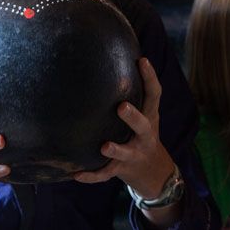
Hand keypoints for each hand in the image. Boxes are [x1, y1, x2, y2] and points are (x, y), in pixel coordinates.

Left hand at [73, 57, 174, 197]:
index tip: (141, 60)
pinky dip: (92, 176)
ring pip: (126, 153)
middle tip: (121, 107)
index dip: (150, 78)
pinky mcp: (121, 169)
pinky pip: (106, 174)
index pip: (154, 95)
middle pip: (143, 125)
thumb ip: (131, 91)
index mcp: (150, 116)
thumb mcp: (144, 112)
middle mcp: (145, 135)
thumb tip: (107, 53)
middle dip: (133, 117)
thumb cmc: (140, 131)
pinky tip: (75, 175)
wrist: (153, 172)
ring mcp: (134, 153)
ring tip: (104, 146)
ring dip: (116, 150)